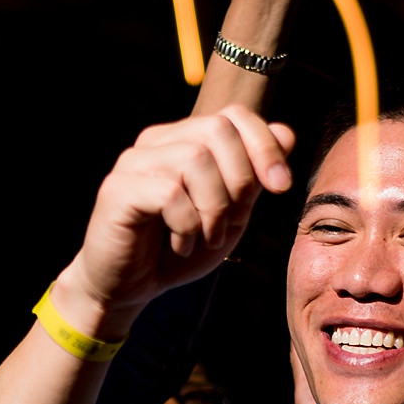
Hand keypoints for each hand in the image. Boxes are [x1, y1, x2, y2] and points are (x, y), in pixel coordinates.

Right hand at [49, 107, 295, 334]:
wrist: (127, 288)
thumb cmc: (177, 250)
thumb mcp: (230, 214)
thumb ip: (254, 177)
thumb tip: (286, 133)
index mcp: (184, 139)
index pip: (234, 115)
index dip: (265, 146)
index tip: (280, 187)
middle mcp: (156, 141)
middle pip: (218, 129)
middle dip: (240, 180)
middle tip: (232, 222)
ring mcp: (133, 161)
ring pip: (195, 159)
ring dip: (214, 208)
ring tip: (207, 237)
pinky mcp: (117, 189)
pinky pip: (169, 192)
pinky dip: (187, 224)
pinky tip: (181, 244)